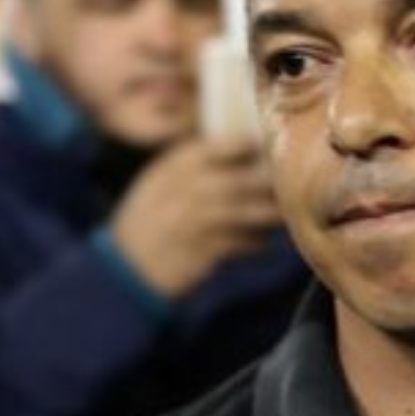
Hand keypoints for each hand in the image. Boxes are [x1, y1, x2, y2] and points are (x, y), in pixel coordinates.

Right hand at [109, 138, 284, 299]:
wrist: (125, 269)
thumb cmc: (145, 223)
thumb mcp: (157, 184)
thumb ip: (190, 166)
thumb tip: (239, 149)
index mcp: (173, 168)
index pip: (221, 146)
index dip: (250, 146)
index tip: (268, 150)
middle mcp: (187, 189)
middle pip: (246, 179)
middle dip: (272, 183)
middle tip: (290, 186)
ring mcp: (198, 220)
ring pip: (252, 210)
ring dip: (271, 214)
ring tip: (281, 215)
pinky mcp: (207, 250)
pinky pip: (246, 241)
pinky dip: (257, 242)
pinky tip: (260, 242)